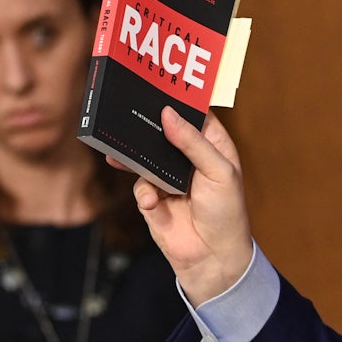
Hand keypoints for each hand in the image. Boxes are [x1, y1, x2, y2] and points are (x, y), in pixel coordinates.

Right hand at [111, 106, 253, 305]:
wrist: (214, 258)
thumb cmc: (227, 213)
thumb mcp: (218, 173)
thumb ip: (193, 144)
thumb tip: (168, 115)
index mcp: (212, 146)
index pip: (194, 114)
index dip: (179, 99)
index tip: (157, 82)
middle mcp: (189, 158)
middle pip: (163, 131)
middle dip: (146, 125)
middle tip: (125, 111)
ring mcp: (169, 178)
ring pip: (144, 156)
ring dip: (131, 155)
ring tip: (114, 149)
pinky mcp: (154, 199)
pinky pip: (140, 187)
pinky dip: (144, 194)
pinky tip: (154, 202)